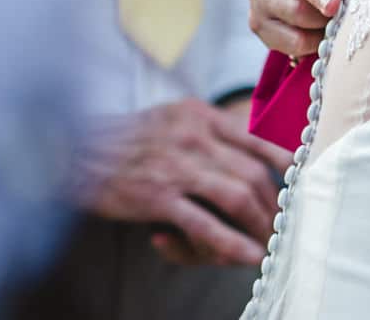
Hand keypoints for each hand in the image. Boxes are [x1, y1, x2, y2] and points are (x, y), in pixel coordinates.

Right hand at [76, 99, 292, 265]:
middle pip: (252, 172)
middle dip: (273, 203)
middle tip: (283, 224)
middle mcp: (194, 136)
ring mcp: (176, 167)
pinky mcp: (156, 197)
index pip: (256, 137)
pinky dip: (229, 242)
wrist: (68, 152)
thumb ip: (207, 129)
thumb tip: (249, 143)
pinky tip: (246, 255)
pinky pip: (203, 223)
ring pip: (236, 196)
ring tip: (268, 243)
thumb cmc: (126, 139)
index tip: (301, 179)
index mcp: (200, 115)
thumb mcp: (171, 117)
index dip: (285, 161)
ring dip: (259, 224)